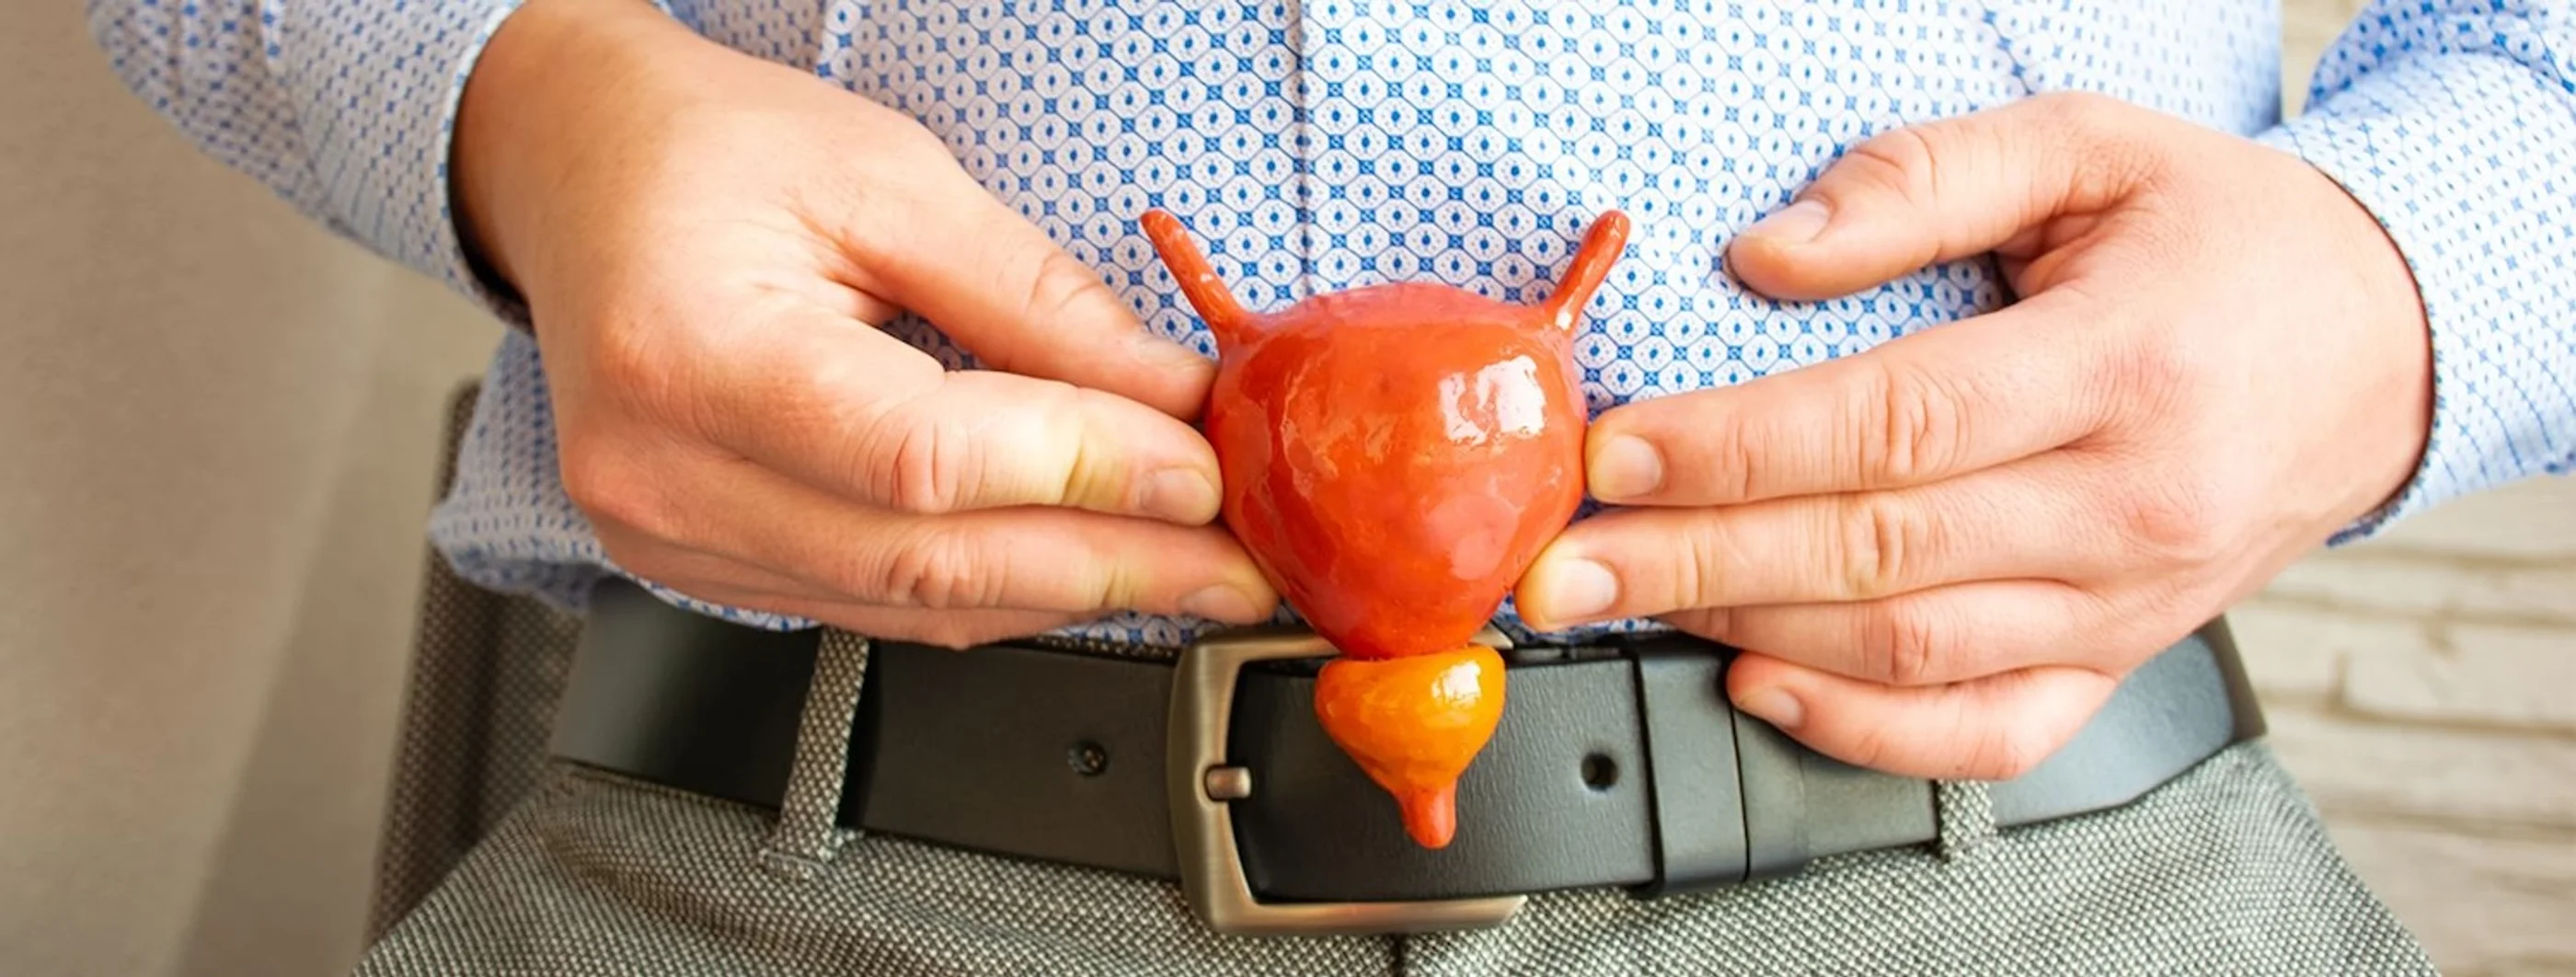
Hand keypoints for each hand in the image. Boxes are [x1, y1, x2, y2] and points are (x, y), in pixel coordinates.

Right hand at [451, 0, 1276, 646]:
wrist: (576, 168)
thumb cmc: (708, 152)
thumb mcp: (889, 178)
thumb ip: (1034, 300)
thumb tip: (1169, 399)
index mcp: (689, 353)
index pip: (922, 459)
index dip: (1083, 473)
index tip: (1202, 470)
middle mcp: (659, 472)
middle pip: (925, 561)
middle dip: (1109, 564)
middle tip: (1234, 563)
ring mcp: (668, 536)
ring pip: (909, 608)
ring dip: (1066, 594)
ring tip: (1188, 573)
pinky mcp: (696, 565)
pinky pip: (873, 608)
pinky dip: (992, 595)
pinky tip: (1079, 570)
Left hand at [1516, 92, 2431, 779]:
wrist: (2385, 344)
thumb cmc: (2229, 240)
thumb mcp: (2094, 146)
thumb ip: (1926, 175)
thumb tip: (1772, 251)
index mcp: (2125, 363)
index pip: (1895, 423)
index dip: (1737, 448)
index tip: (1617, 452)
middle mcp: (2132, 501)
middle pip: (1877, 552)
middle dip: (1693, 561)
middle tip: (1564, 565)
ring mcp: (2131, 600)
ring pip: (1912, 648)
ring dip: (1748, 631)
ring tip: (1629, 603)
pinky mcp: (2124, 657)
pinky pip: (1987, 733)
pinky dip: (1865, 728)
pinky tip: (1762, 682)